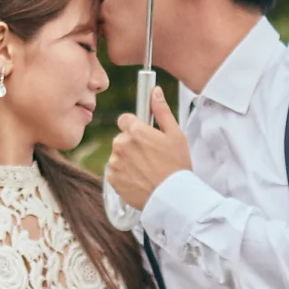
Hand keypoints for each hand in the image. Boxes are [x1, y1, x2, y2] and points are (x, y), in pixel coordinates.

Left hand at [106, 89, 192, 212]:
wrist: (171, 197)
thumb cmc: (177, 165)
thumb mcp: (175, 135)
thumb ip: (162, 111)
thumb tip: (155, 91)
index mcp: (135, 131)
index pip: (125, 120)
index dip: (136, 127)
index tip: (144, 135)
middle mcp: (121, 144)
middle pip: (122, 138)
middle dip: (133, 145)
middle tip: (150, 157)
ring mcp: (114, 163)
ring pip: (118, 155)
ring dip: (128, 160)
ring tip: (146, 170)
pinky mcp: (112, 179)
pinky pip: (115, 171)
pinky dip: (124, 174)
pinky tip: (139, 179)